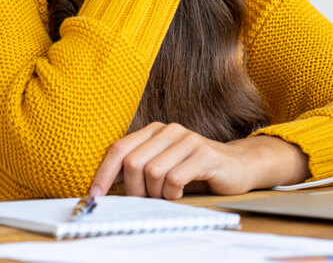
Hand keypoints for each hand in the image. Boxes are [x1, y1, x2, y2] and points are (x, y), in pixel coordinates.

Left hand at [89, 122, 310, 199]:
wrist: (237, 167)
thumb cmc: (195, 170)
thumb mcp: (162, 166)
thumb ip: (137, 170)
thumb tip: (103, 185)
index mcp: (154, 130)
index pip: (118, 149)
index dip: (103, 174)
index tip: (94, 196)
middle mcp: (169, 130)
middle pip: (133, 163)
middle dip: (134, 190)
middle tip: (144, 201)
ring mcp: (187, 140)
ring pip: (152, 172)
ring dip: (156, 194)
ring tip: (167, 196)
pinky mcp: (204, 154)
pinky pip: (174, 179)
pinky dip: (173, 194)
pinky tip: (180, 194)